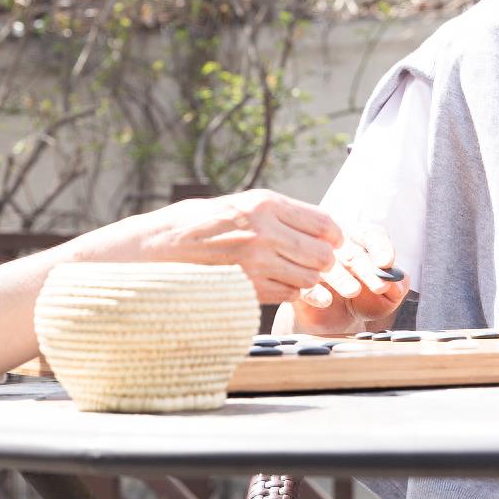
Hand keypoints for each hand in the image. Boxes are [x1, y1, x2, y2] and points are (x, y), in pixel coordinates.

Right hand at [124, 189, 341, 302]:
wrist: (163, 246)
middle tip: (317, 260)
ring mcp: (256, 262)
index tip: (333, 241)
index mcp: (266, 204)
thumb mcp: (244, 204)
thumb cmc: (205, 221)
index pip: (324, 222)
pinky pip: (288, 294)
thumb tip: (322, 229)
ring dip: (308, 278)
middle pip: (322, 254)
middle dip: (325, 260)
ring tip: (294, 271)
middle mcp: (265, 231)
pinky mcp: (247, 287)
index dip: (335, 235)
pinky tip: (277, 282)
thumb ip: (281, 214)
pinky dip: (290, 292)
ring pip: (308, 278)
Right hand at [293, 223, 408, 332]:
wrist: (333, 320)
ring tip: (353, 291)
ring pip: (325, 262)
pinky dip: (314, 291)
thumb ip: (396, 289)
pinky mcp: (297, 279)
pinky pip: (303, 282)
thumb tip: (397, 285)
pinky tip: (326, 301)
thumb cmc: (363, 300)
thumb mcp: (386, 297)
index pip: (371, 235)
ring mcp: (314, 260)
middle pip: (352, 250)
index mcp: (361, 240)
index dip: (380, 247)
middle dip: (367, 268)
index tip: (388, 262)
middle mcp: (337, 244)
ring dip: (341, 277)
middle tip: (380, 286)